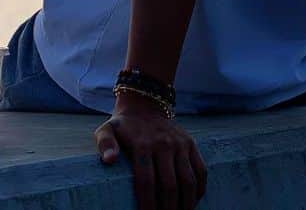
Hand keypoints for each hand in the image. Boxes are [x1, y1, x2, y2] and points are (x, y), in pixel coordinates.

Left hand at [94, 92, 206, 208]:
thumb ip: (105, 144)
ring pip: (188, 181)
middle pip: (169, 185)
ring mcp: (180, 144)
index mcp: (142, 144)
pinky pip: (201, 171)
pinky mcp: (191, 144)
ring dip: (186, 204)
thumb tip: (108, 161)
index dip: (147, 204)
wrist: (144, 106)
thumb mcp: (107, 130)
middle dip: (167, 208)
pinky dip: (200, 190)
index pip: (146, 181)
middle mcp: (164, 144)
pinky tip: (192, 203)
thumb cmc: (123, 127)